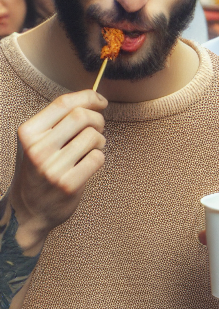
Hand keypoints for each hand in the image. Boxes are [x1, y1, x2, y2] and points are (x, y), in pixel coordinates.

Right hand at [5, 91, 107, 249]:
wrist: (28, 210)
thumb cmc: (39, 169)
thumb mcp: (37, 142)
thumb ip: (58, 121)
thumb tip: (94, 99)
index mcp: (28, 133)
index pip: (63, 103)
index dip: (88, 97)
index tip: (101, 101)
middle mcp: (37, 149)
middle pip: (81, 116)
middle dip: (97, 119)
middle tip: (98, 128)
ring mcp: (52, 168)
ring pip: (93, 137)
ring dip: (100, 140)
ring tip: (91, 149)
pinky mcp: (68, 184)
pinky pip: (98, 158)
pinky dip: (99, 158)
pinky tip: (88, 164)